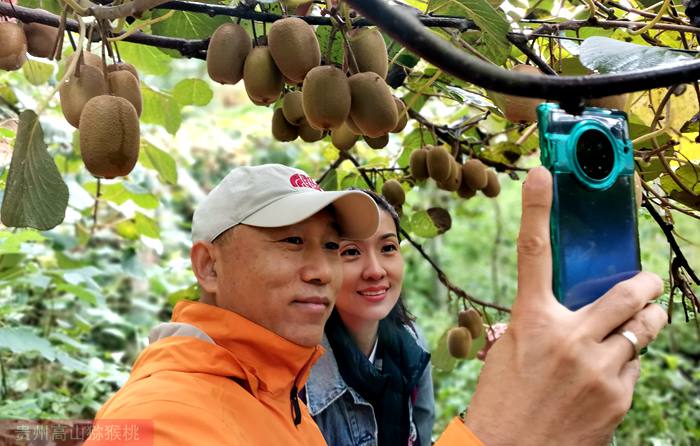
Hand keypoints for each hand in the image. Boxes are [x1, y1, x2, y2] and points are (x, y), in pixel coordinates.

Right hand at [464, 167, 666, 445]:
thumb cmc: (501, 401)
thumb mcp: (509, 352)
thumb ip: (538, 324)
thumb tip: (564, 313)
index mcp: (531, 322)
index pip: (533, 254)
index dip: (537, 210)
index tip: (541, 175)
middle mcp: (569, 339)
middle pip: (625, 293)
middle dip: (643, 286)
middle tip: (645, 284)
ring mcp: (599, 370)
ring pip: (642, 332)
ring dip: (641, 326)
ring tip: (636, 327)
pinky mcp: (618, 398)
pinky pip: (634, 370)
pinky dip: (625, 367)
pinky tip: (605, 379)